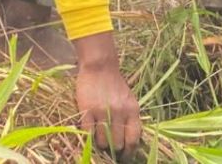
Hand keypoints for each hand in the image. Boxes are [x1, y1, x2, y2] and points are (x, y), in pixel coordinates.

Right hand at [73, 33, 141, 155]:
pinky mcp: (87, 110)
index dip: (130, 151)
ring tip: (100, 145)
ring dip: (101, 146)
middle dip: (114, 151)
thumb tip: (130, 140)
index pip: (134, 138)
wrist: (100, 67)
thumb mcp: (129, 100)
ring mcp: (103, 112)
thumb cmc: (115, 85)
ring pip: (102, 141)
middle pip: (118, 143)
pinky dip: (89, 138)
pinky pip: (88, 132)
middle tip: (110, 153)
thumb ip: (130, 118)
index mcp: (133, 110)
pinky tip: (89, 137)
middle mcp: (120, 112)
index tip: (126, 157)